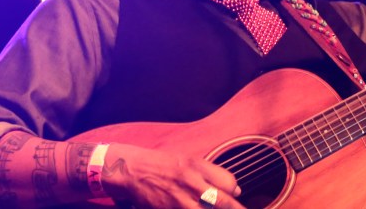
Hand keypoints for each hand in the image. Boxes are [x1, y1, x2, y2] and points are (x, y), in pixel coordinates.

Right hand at [102, 143, 244, 208]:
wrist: (131, 170)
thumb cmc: (160, 165)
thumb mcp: (186, 160)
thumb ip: (209, 173)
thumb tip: (233, 189)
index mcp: (196, 166)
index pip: (228, 182)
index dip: (234, 191)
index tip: (234, 195)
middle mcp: (191, 182)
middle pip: (224, 202)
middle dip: (234, 208)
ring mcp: (180, 200)